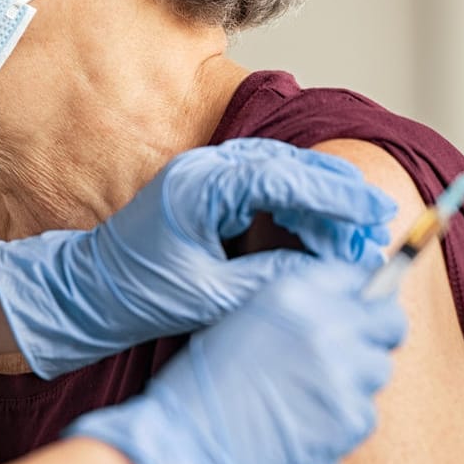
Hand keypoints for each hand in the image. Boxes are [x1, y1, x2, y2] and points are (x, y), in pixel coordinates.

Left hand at [0, 138, 395, 378]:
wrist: (85, 293)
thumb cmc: (136, 296)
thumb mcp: (211, 297)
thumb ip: (270, 280)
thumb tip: (328, 275)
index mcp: (200, 187)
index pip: (283, 178)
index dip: (335, 196)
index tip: (374, 214)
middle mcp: (203, 169)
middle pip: (288, 166)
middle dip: (337, 195)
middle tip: (378, 223)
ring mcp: (203, 175)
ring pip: (280, 174)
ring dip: (320, 200)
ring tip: (358, 231)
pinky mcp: (205, 191)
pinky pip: (263, 187)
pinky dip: (296, 206)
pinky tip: (319, 232)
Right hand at [66, 256, 407, 463]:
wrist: (186, 448)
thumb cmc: (202, 389)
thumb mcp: (242, 322)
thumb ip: (296, 310)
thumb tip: (343, 311)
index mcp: (294, 293)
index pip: (358, 278)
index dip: (359, 298)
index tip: (356, 313)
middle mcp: (326, 326)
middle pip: (389, 321)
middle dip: (376, 335)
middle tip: (353, 354)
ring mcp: (344, 374)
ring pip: (378, 370)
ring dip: (355, 381)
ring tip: (311, 398)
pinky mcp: (351, 420)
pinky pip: (366, 414)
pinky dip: (343, 422)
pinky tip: (306, 426)